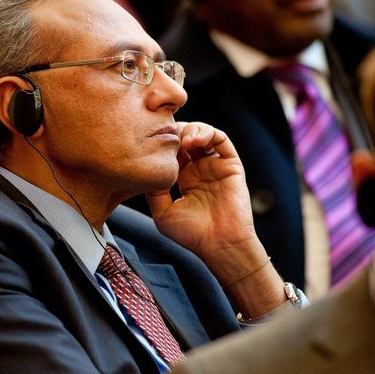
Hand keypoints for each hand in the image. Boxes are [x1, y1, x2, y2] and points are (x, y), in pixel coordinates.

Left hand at [146, 122, 255, 258]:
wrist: (219, 244)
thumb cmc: (191, 234)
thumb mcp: (162, 212)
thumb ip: (153, 189)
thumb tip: (144, 167)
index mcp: (183, 178)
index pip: (171, 150)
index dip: (162, 142)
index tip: (150, 141)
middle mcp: (199, 169)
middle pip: (186, 137)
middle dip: (175, 132)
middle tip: (166, 136)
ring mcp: (215, 165)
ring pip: (202, 134)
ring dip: (191, 129)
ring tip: (183, 140)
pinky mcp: (230, 165)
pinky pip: (221, 140)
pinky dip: (208, 133)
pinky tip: (195, 140)